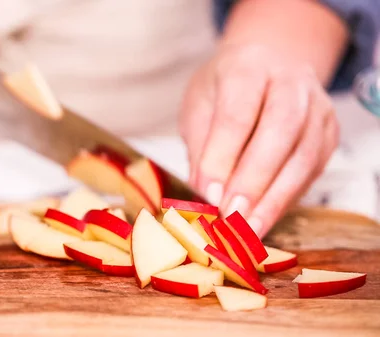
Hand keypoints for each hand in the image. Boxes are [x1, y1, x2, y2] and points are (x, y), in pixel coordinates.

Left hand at [179, 44, 338, 237]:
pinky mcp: (329, 133)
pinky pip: (312, 171)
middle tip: (230, 214)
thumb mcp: (199, 108)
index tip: (208, 195)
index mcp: (248, 66)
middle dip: (254, 179)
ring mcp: (317, 106)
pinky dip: (286, 199)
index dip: (222, 158)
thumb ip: (201, 148)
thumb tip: (204, 195)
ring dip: (274, 198)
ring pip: (304, 155)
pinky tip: (263, 219)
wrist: (264, 67)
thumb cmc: (223, 90)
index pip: (237, 113)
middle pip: (280, 130)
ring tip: (247, 228)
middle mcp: (291, 81)